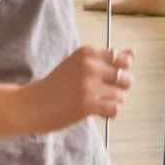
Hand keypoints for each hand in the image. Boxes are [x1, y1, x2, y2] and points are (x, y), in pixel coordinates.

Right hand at [22, 45, 136, 133]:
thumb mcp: (80, 65)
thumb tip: (133, 52)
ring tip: (96, 103)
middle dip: (119, 88)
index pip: (121, 58)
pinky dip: (110, 113)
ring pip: (121, 95)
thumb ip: (107, 59)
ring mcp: (89, 85)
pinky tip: (97, 112)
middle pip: (125, 77)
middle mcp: (90, 65)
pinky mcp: (88, 104)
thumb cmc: (57, 85)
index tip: (108, 78)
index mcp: (87, 52)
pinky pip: (115, 108)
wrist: (31, 105)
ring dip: (112, 102)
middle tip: (102, 93)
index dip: (119, 71)